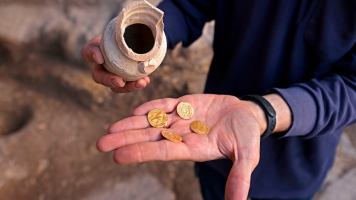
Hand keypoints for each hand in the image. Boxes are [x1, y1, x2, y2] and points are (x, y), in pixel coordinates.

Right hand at [81, 34, 149, 92]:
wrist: (139, 36)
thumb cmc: (125, 33)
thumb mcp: (118, 28)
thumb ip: (116, 29)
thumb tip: (104, 53)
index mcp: (96, 51)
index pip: (87, 52)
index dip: (92, 55)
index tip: (100, 58)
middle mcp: (102, 65)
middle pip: (100, 77)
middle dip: (110, 81)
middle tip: (120, 81)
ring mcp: (115, 74)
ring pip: (117, 86)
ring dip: (128, 87)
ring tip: (141, 83)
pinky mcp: (128, 78)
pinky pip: (131, 84)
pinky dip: (138, 84)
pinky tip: (146, 80)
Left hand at [97, 94, 261, 199]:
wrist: (247, 114)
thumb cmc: (247, 136)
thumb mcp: (247, 156)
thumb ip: (240, 178)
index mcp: (192, 149)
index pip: (162, 151)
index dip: (140, 153)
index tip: (117, 157)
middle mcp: (182, 135)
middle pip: (149, 137)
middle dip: (125, 140)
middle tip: (100, 144)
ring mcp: (182, 119)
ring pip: (151, 122)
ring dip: (130, 125)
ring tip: (109, 130)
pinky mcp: (185, 104)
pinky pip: (164, 105)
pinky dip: (150, 107)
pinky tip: (135, 111)